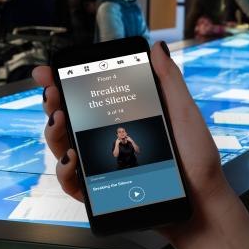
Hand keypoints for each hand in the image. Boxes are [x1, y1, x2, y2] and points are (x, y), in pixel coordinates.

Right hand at [32, 42, 231, 234]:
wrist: (201, 201)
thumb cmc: (196, 158)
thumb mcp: (182, 112)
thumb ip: (168, 79)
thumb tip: (156, 47)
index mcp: (123, 115)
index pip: (86, 95)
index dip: (62, 81)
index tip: (48, 72)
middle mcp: (106, 138)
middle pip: (66, 117)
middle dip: (52, 102)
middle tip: (53, 94)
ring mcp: (100, 165)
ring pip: (61, 146)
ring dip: (52, 132)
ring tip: (60, 121)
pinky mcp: (99, 191)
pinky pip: (71, 181)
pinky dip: (64, 170)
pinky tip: (71, 158)